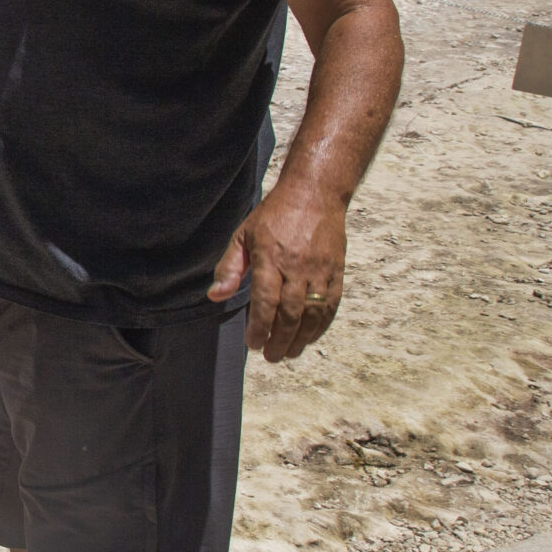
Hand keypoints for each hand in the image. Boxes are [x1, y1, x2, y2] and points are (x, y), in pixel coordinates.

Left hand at [208, 183, 346, 361]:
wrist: (314, 195)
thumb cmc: (273, 216)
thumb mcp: (243, 236)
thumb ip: (229, 268)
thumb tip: (215, 296)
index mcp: (270, 257)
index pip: (266, 300)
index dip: (260, 326)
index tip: (253, 343)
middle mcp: (297, 267)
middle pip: (290, 313)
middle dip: (279, 340)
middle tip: (270, 356)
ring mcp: (320, 270)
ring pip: (313, 313)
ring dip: (300, 338)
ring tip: (288, 353)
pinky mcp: (337, 271)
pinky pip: (331, 305)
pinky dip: (321, 326)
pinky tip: (310, 338)